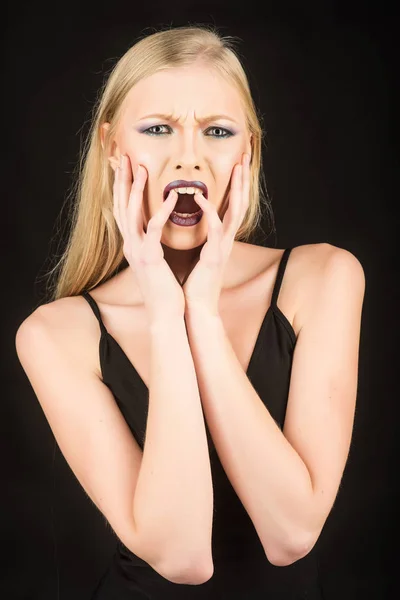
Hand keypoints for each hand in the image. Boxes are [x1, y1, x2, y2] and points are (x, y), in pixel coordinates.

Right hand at [113, 154, 185, 323]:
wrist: (165, 314)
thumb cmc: (164, 288)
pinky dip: (162, 211)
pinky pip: (154, 228)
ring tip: (141, 168)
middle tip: (124, 157)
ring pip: (131, 213)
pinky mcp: (149, 258)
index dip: (123, 188)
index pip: (124, 210)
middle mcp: (130, 245)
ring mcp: (137, 251)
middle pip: (121, 206)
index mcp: (133, 244)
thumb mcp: (155, 261)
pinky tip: (172, 197)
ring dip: (136, 189)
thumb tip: (154, 231)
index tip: (126, 167)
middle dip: (122, 180)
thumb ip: (151, 244)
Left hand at [182, 153, 250, 315]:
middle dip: (244, 180)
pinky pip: (216, 229)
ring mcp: (223, 247)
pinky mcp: (215, 256)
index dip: (237, 185)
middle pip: (241, 203)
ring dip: (238, 188)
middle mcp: (226, 240)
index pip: (232, 206)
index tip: (237, 164)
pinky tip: (201, 196)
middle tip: (245, 156)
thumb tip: (193, 224)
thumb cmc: (194, 282)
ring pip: (236, 212)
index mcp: (221, 239)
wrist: (195, 308)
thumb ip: (200, 238)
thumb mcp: (198, 255)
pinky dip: (210, 211)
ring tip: (238, 167)